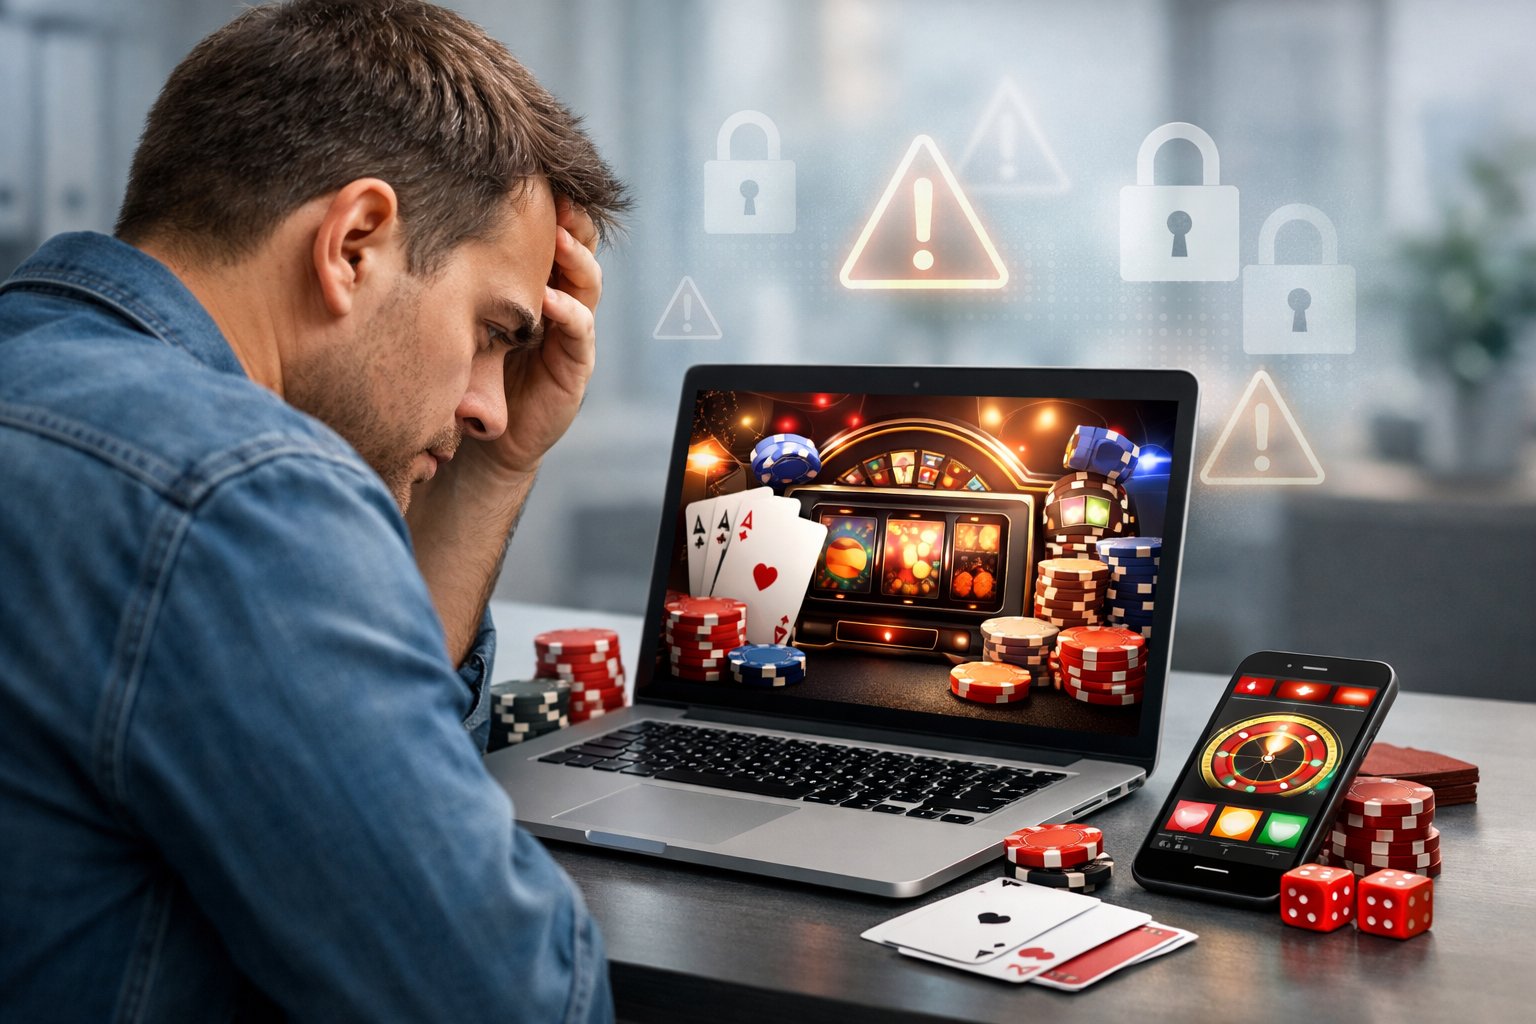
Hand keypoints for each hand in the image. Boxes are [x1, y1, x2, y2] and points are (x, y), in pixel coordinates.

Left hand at [466, 196, 603, 479]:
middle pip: (577, 250)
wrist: (481, 439)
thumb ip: (448, 281)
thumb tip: (403, 225)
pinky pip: (581, 331)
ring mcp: (570, 334)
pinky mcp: (575, 366)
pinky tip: (550, 299)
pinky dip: (569, 312)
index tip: (529, 176)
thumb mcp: (455, 317)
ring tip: (558, 237)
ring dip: (576, 259)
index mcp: (533, 285)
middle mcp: (557, 303)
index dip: (545, 207)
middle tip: (557, 195)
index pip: (547, 237)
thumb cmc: (465, 372)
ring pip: (587, 285)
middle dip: (571, 221)